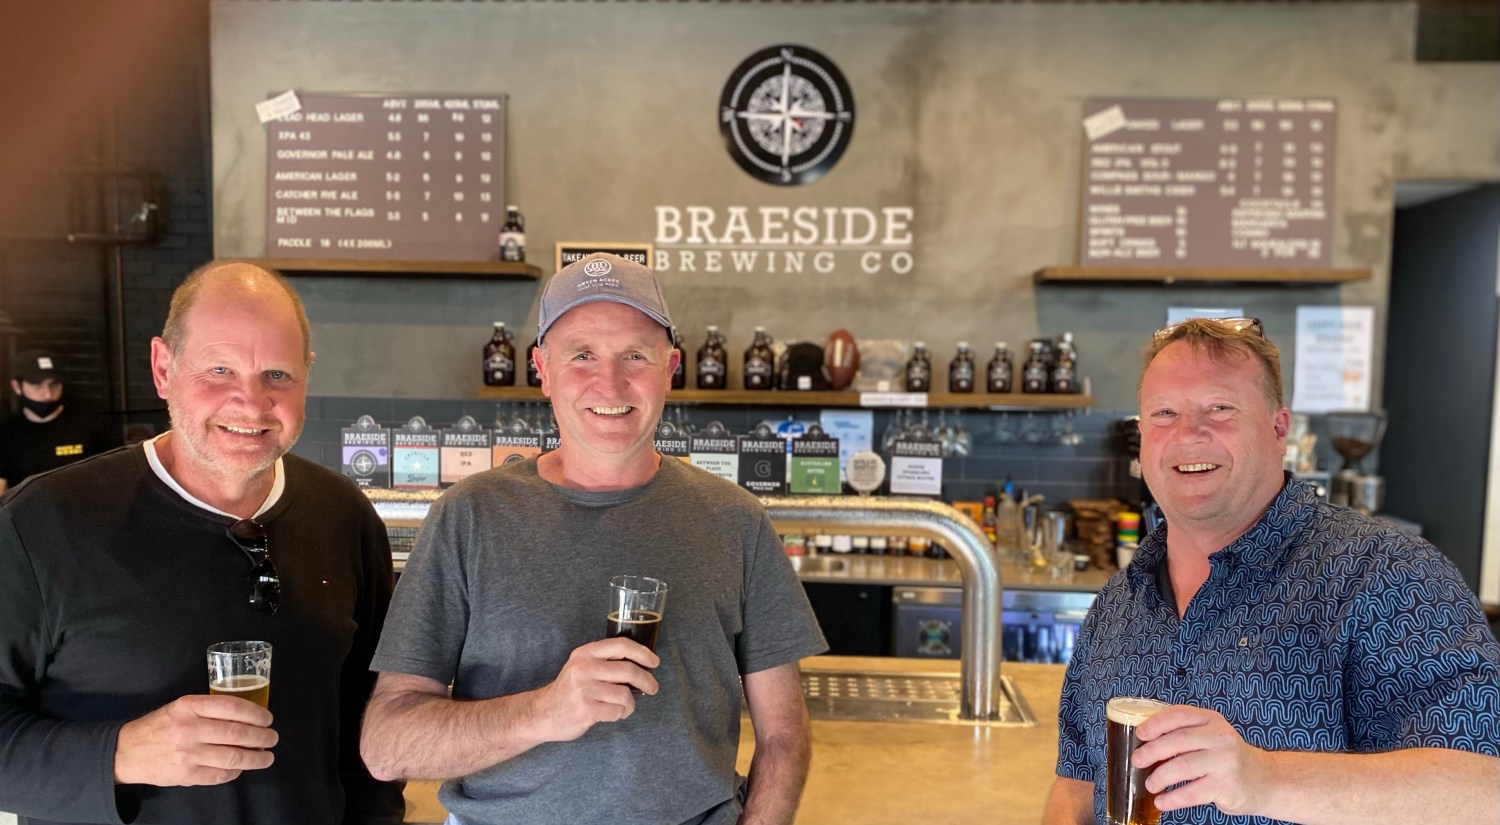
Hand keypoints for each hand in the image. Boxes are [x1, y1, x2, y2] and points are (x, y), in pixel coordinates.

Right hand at [114, 694, 277, 785]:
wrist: (126, 752)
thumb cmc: (160, 726)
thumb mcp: (181, 707)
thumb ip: (209, 709)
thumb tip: (247, 714)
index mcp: (189, 706)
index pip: (232, 706)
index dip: (256, 713)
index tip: (268, 718)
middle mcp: (189, 729)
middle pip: (237, 733)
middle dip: (262, 737)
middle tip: (272, 738)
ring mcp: (188, 754)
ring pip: (233, 757)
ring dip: (256, 758)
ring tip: (267, 756)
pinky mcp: (186, 775)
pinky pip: (220, 774)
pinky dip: (237, 771)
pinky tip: (243, 767)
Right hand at [530, 638, 659, 742]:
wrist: (541, 713)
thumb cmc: (569, 691)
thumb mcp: (581, 666)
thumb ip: (605, 662)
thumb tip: (641, 664)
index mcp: (585, 653)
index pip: (621, 645)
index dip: (642, 652)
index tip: (654, 662)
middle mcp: (584, 668)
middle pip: (628, 670)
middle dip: (647, 680)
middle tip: (653, 688)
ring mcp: (584, 689)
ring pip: (625, 695)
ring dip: (630, 704)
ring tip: (624, 707)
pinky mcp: (585, 709)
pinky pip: (617, 711)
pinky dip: (620, 714)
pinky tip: (613, 714)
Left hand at [1132, 704, 1274, 816]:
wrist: (1265, 780)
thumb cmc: (1228, 757)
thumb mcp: (1211, 736)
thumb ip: (1185, 733)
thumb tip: (1144, 742)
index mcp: (1212, 720)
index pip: (1179, 714)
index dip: (1156, 723)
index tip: (1140, 733)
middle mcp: (1220, 738)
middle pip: (1177, 740)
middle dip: (1151, 751)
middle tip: (1138, 761)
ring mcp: (1225, 762)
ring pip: (1182, 766)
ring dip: (1160, 776)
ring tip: (1150, 784)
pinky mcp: (1226, 786)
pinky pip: (1192, 793)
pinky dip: (1172, 799)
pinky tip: (1162, 801)